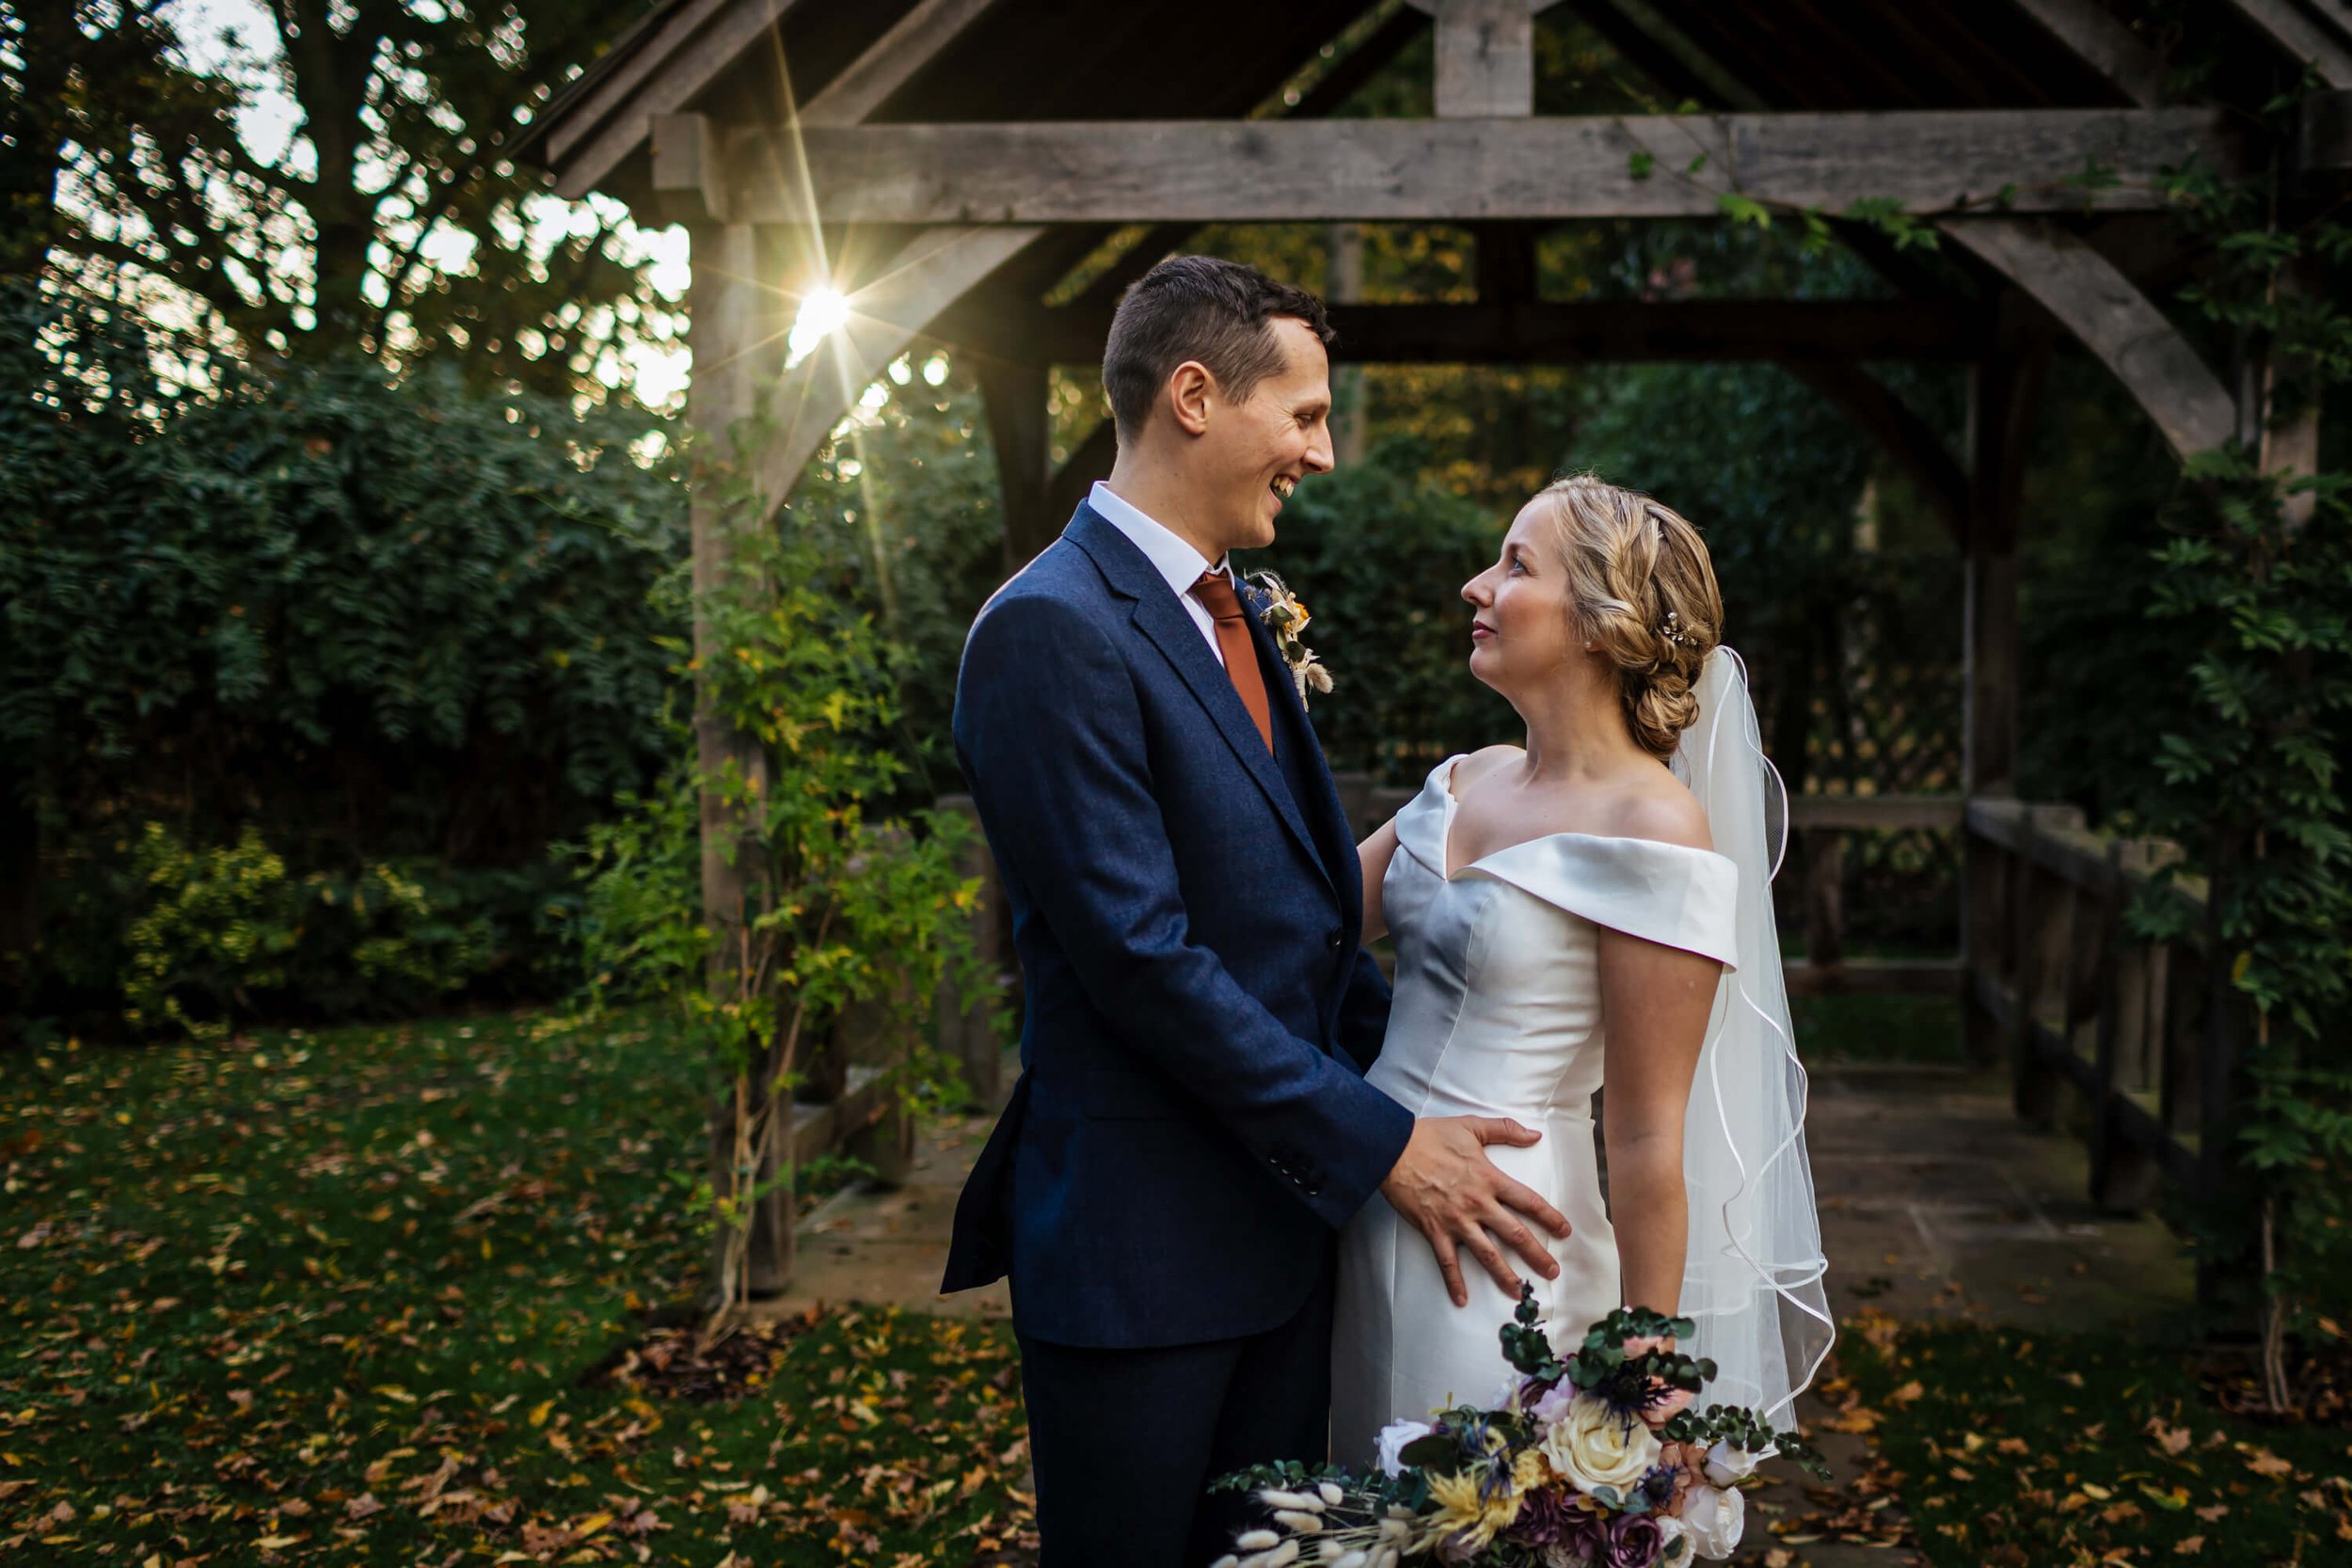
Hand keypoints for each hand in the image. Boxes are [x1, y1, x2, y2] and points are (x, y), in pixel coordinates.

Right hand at [1379, 1116, 1572, 1307]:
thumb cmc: (1431, 1136)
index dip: (1550, 1218)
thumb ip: (1505, 1130)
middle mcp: (1478, 1204)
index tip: (1564, 1231)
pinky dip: (1454, 1282)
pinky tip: (1462, 1300)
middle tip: (1552, 1272)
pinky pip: (1447, 1262)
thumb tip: (1534, 1135)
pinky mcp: (1434, 1231)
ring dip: (1505, 1275)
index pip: (1529, 1202)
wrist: (1392, 1149)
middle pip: (1515, 1234)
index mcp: (1490, 1179)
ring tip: (1518, 1293)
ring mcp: (1456, 1220)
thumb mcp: (1471, 1126)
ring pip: (1487, 1254)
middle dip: (1537, 1255)